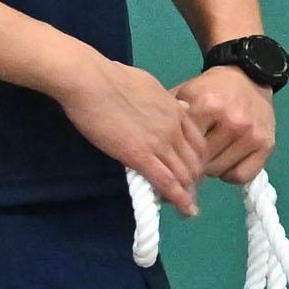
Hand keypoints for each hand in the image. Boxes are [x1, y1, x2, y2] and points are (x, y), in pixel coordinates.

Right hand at [58, 54, 213, 210]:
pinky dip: (179, 199)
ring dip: (188, 192)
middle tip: (189, 192)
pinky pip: (167, 182)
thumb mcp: (150, 84)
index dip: (198, 159)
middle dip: (195, 179)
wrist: (90, 80)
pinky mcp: (140, 155)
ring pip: (185, 174)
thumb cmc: (110, 78)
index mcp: (176, 110)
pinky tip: (185, 210)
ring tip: (187, 205)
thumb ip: (166, 101)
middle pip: (196, 160)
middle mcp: (174, 128)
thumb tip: (177, 107)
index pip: (198, 142)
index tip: (193, 169)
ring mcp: (160, 142)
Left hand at [174, 63, 277, 185]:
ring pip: (219, 171)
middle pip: (200, 162)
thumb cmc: (212, 89)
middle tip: (191, 155)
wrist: (249, 78)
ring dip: (210, 168)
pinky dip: (231, 174)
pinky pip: (241, 176)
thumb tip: (154, 150)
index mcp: (208, 105)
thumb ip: (170, 118)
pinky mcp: (267, 146)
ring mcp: (252, 135)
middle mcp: (233, 121)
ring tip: (209, 156)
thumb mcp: (186, 93)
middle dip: (192, 162)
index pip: (183, 147)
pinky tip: (226, 162)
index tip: (172, 154)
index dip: (175, 154)